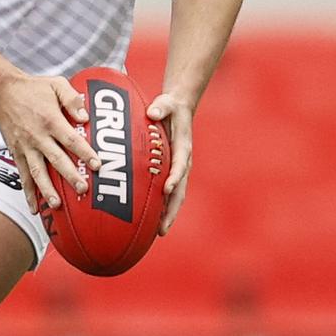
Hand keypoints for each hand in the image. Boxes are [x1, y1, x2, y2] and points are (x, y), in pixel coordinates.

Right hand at [0, 74, 100, 213]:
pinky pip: (23, 175)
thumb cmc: (33, 87)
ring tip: (57, 205)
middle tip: (83, 189)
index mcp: (50, 119)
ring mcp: (25, 146)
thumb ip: (72, 99)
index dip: (85, 152)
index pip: (70, 139)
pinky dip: (28, 192)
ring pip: (37, 172)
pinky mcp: (16, 152)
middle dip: (70, 175)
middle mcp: (37, 135)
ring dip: (47, 189)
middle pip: (56, 159)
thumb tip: (86, 117)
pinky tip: (34, 207)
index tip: (98, 164)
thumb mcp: (56, 84)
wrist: (2, 91)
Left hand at [147, 92, 192, 234]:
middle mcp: (183, 162)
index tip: (167, 189)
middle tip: (162, 229)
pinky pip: (168, 193)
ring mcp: (178, 169)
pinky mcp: (172, 172)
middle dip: (172, 210)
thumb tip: (152, 113)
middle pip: (180, 191)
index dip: (175, 178)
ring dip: (168, 214)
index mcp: (183, 147)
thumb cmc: (169, 106)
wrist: (178, 109)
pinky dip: (162, 206)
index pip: (180, 166)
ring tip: (158, 233)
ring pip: (175, 196)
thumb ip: (160, 107)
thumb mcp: (165, 103)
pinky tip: (152, 221)